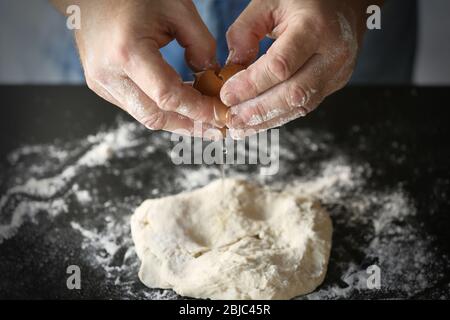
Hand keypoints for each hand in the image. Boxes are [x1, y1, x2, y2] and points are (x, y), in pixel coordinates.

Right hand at [53, 0, 227, 136]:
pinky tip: (178, 102)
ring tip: (201, 117)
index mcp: (127, 52)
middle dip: (189, 125)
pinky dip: (159, 108)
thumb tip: (211, 76)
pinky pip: (135, 107)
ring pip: (145, 116)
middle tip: (214, 127)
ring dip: (176, 119)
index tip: (220, 116)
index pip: (168, 96)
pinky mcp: (100, 86)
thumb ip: (201, 44)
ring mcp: (101, 83)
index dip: (198, 111)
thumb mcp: (177, 9)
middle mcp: (109, 74)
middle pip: (155, 117)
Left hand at [221, 0, 376, 137]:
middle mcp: (333, 54)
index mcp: (315, 27)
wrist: (347, 2)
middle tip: (231, 120)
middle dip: (258, 111)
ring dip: (266, 121)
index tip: (227, 95)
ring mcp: (337, 73)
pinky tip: (257, 122)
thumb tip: (231, 69)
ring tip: (239, 129)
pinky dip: (278, 116)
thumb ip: (245, 31)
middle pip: (294, 94)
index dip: (251, 84)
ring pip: (300, 106)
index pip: (281, 65)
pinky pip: (304, 106)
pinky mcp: (333, 85)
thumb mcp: (270, 2)